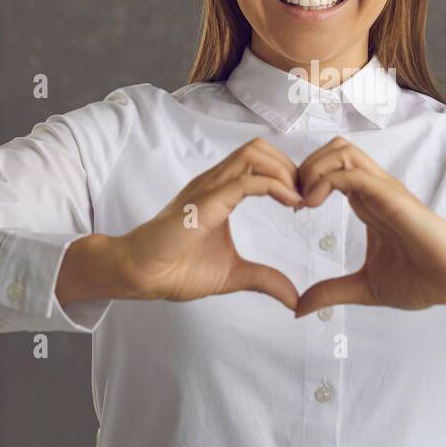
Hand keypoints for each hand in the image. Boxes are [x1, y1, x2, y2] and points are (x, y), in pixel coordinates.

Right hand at [103, 137, 303, 310]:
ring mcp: (208, 188)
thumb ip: (265, 280)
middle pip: (260, 147)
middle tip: (306, 197)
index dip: (287, 175)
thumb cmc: (174, 269)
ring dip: (284, 172)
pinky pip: (245, 181)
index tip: (303, 203)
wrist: (139, 275)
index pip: (259, 160)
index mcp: (219, 191)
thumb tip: (294, 298)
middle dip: (290, 167)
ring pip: (254, 154)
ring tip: (298, 200)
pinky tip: (290, 204)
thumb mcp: (233, 275)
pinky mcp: (205, 203)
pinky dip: (274, 186)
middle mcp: (214, 182)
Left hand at [292, 136, 445, 316]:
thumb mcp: (364, 288)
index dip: (305, 180)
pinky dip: (324, 181)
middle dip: (304, 166)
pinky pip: (352, 173)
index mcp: (368, 203)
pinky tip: (311, 205)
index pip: (332, 167)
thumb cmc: (423, 280)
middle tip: (291, 199)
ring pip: (341, 151)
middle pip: (334, 148)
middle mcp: (375, 190)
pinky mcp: (392, 197)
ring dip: (312, 169)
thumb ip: (332, 292)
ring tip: (301, 200)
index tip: (291, 209)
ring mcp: (384, 190)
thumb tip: (299, 309)